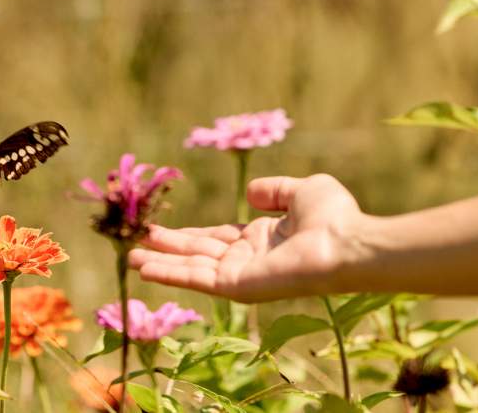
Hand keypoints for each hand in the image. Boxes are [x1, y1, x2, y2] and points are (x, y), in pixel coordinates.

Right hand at [128, 174, 367, 301]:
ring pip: (192, 268)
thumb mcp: (303, 190)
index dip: (188, 234)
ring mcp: (241, 274)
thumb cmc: (334, 217)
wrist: (347, 243)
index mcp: (261, 238)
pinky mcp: (237, 286)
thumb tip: (249, 193)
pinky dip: (170, 274)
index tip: (162, 229)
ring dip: (161, 263)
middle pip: (197, 253)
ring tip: (130, 258)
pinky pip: (197, 279)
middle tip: (137, 240)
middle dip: (167, 247)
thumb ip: (274, 190)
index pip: (215, 238)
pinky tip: (145, 268)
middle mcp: (247, 258)